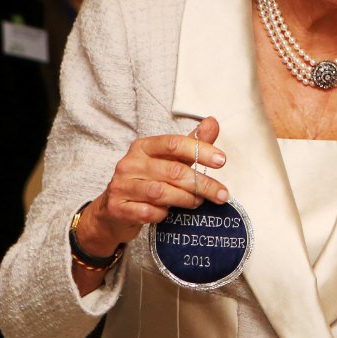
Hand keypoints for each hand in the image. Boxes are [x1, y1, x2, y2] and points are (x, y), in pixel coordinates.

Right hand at [74, 116, 228, 256]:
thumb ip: (192, 143)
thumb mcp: (170, 159)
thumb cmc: (149, 180)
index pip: (174, 143)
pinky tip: (168, 213)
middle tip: (222, 194)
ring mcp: (121, 186)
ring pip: (161, 192)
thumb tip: (212, 122)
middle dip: (203, 184)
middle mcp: (130, 163)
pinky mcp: (118, 208)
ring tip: (198, 201)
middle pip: (173, 171)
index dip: (200, 150)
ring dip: (186, 199)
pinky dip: (163, 214)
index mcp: (143, 147)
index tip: (222, 160)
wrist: (114, 210)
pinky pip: (148, 212)